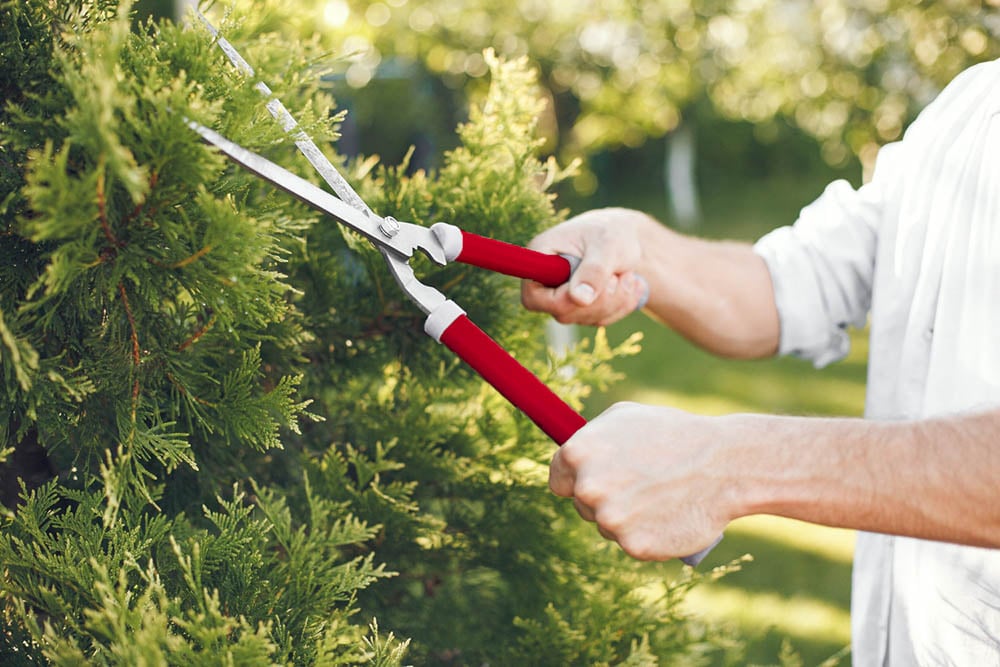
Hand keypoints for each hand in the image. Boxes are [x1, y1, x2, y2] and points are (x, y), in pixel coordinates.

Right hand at [521, 207, 650, 325]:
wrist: (627, 238)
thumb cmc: (612, 232)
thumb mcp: (607, 245)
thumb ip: (594, 270)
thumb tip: (580, 300)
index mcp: (541, 256)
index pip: (532, 296)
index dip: (560, 300)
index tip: (587, 288)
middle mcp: (546, 281)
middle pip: (563, 312)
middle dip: (600, 298)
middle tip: (617, 274)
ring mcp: (563, 297)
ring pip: (586, 318)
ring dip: (616, 300)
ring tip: (625, 273)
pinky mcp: (581, 308)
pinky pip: (601, 320)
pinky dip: (622, 304)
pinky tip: (629, 283)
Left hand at [550, 402, 735, 559]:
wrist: (723, 465)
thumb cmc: (674, 434)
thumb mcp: (625, 417)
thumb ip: (591, 436)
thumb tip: (570, 450)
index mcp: (577, 453)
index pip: (558, 479)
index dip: (576, 480)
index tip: (596, 481)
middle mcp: (588, 488)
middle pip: (581, 504)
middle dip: (604, 498)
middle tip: (638, 486)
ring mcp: (610, 519)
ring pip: (607, 526)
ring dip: (625, 518)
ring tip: (658, 497)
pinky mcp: (634, 546)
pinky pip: (631, 544)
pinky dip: (646, 536)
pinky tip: (665, 517)